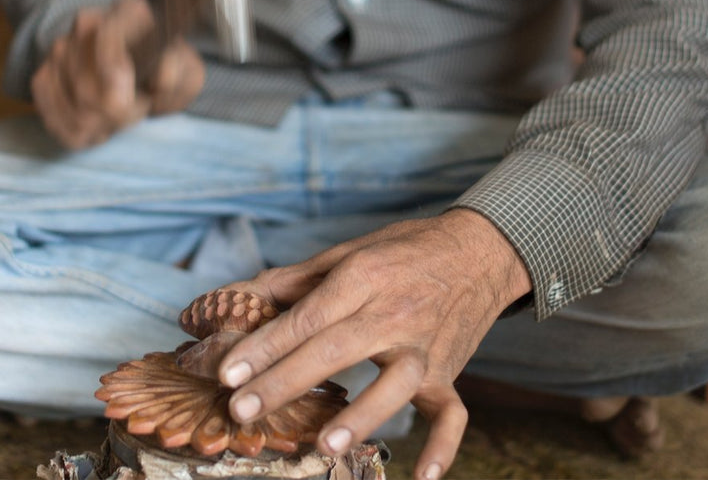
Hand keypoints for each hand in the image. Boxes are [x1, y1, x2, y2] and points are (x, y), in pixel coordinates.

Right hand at [30, 0, 205, 148]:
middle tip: (138, 109)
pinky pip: (54, 120)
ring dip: (101, 126)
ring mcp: (59, 50)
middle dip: (117, 114)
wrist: (140, 70)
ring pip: (72, 110)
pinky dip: (80, 133)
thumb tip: (161, 78)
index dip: (115, 75)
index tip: (135, 102)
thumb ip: (177, 71)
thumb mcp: (186, 70)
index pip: (108, 39)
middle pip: (86, 86)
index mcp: (128, 11)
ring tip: (120, 116)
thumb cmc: (165, 70)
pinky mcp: (43, 77)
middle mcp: (87, 24)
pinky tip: (99, 123)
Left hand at [215, 210, 531, 479]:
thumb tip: (232, 298)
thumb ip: (290, 281)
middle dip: (286, 381)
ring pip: (395, 383)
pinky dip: (443, 445)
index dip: (265, 345)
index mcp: (363, 277)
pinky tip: (423, 477)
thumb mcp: (346, 253)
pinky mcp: (449, 371)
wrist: (479, 250)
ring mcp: (425, 346)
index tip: (227, 371)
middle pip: (336, 349)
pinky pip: (452, 412)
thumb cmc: (403, 251)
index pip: (306, 317)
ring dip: (362, 415)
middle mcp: (394, 312)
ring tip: (324, 444)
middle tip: (243, 409)